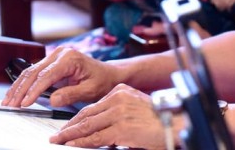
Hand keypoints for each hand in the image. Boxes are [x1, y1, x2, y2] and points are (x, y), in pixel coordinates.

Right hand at [2, 47, 120, 108]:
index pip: (46, 76)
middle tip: (10, 105)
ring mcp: (54, 56)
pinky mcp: (51, 62)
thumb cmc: (101, 81)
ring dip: (18, 87)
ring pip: (30, 71)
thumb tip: (52, 100)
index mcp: (69, 58)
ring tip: (8, 101)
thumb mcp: (90, 90)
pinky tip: (15, 93)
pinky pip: (34, 72)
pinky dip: (23, 83)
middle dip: (20, 90)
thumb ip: (71, 95)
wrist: (108, 74)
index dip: (33, 91)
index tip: (24, 103)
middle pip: (34, 72)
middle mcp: (59, 54)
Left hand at [49, 84, 176, 149]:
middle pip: (87, 114)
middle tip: (58, 134)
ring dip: (70, 134)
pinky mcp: (120, 128)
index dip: (78, 117)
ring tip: (59, 140)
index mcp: (121, 91)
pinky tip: (72, 144)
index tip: (69, 124)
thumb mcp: (136, 107)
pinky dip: (81, 142)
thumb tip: (104, 127)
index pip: (94, 106)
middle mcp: (118, 99)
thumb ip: (119, 111)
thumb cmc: (161, 118)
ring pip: (87, 125)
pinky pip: (96, 137)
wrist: (177, 123)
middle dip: (70, 126)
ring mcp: (118, 113)